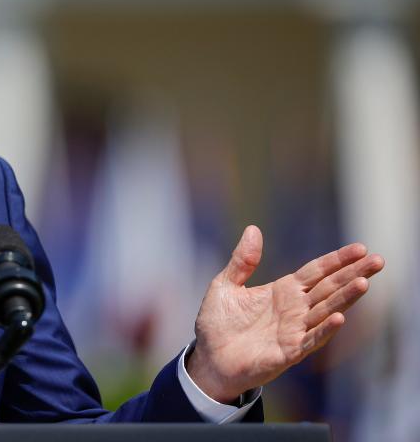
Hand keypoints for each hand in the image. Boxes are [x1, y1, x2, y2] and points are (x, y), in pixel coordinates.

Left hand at [186, 225, 383, 403]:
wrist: (209, 359)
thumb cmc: (218, 324)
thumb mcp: (226, 285)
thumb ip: (242, 260)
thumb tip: (253, 229)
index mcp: (283, 291)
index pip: (316, 271)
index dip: (337, 260)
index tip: (360, 248)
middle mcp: (294, 309)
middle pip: (329, 288)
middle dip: (353, 274)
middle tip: (378, 260)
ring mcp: (294, 330)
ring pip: (325, 310)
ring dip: (345, 298)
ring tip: (363, 282)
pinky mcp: (288, 352)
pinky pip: (310, 339)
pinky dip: (324, 329)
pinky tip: (338, 317)